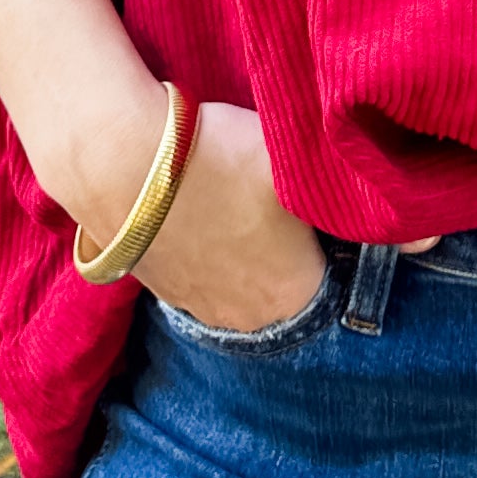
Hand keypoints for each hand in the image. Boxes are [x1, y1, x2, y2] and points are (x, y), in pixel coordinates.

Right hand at [126, 102, 330, 331]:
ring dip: (242, 247)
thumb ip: (331, 178)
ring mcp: (197, 308)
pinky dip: (205, 247)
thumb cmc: (219, 159)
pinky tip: (200, 206)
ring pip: (239, 277)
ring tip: (235, 196)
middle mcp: (248, 318)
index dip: (332, 229)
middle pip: (285, 277)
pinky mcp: (158, 291)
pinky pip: (200, 273)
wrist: (119, 160)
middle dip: (287, 244)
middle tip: (277, 196)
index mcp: (293, 295)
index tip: (320, 197)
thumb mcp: (291, 160)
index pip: (337, 270)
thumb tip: (356, 184)